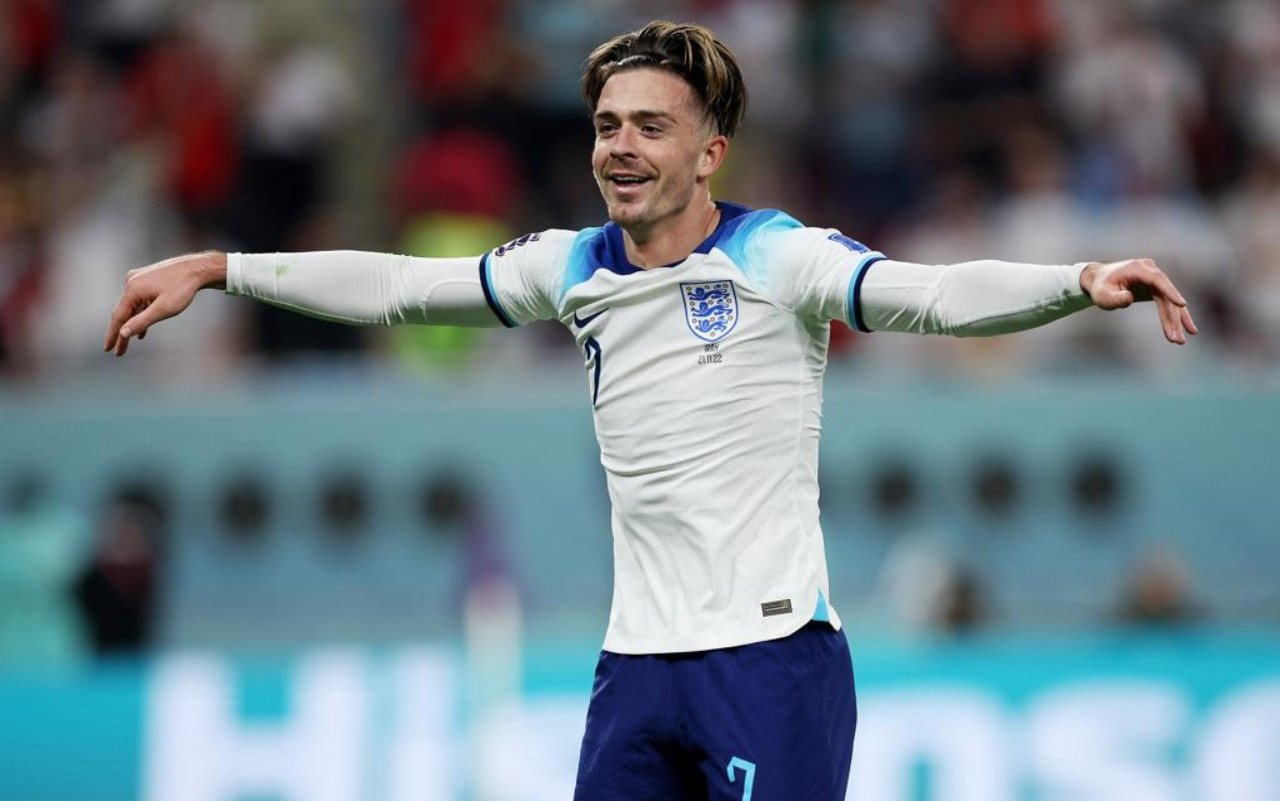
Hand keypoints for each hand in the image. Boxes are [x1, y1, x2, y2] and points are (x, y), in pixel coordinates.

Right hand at [104, 251, 227, 356]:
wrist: (197, 269)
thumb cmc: (182, 289)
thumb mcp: (163, 309)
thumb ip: (141, 322)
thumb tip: (122, 333)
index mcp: (132, 289)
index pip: (118, 317)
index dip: (113, 335)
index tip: (107, 349)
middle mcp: (131, 282)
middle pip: (124, 312)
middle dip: (122, 333)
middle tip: (119, 352)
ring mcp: (138, 278)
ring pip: (133, 306)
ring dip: (133, 323)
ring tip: (130, 342)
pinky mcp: (146, 278)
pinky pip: (140, 300)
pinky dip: (142, 313)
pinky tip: (143, 328)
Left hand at [1079, 258, 1197, 344]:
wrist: (1098, 280)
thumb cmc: (1100, 287)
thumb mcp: (1102, 295)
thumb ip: (1115, 298)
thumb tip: (1129, 298)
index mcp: (1138, 268)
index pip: (1158, 280)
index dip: (1170, 292)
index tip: (1182, 304)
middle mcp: (1150, 271)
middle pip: (1166, 295)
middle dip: (1172, 318)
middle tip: (1176, 339)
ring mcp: (1154, 280)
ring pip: (1169, 302)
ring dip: (1175, 321)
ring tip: (1179, 341)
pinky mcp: (1155, 289)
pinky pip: (1167, 303)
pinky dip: (1173, 317)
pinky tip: (1183, 330)